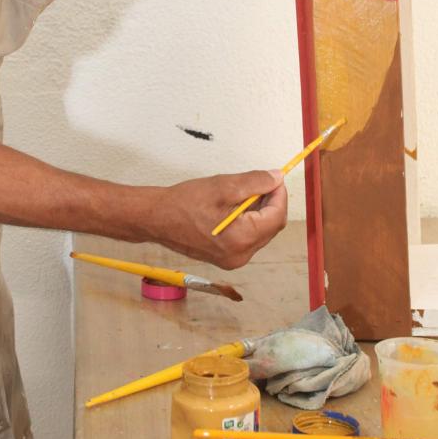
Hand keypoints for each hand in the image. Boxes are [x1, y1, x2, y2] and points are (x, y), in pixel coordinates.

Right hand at [147, 170, 287, 269]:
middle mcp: (240, 256)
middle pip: (271, 227)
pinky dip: (249, 222)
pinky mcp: (225, 258)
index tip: (276, 178)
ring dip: (260, 212)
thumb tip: (276, 178)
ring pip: (261, 233)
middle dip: (271, 203)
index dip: (280, 195)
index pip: (276, 217)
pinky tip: (237, 207)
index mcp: (241, 239)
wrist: (157, 219)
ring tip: (246, 194)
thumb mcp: (223, 186)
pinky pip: (248, 239)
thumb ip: (254, 182)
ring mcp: (232, 260)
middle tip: (263, 183)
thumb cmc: (184, 203)